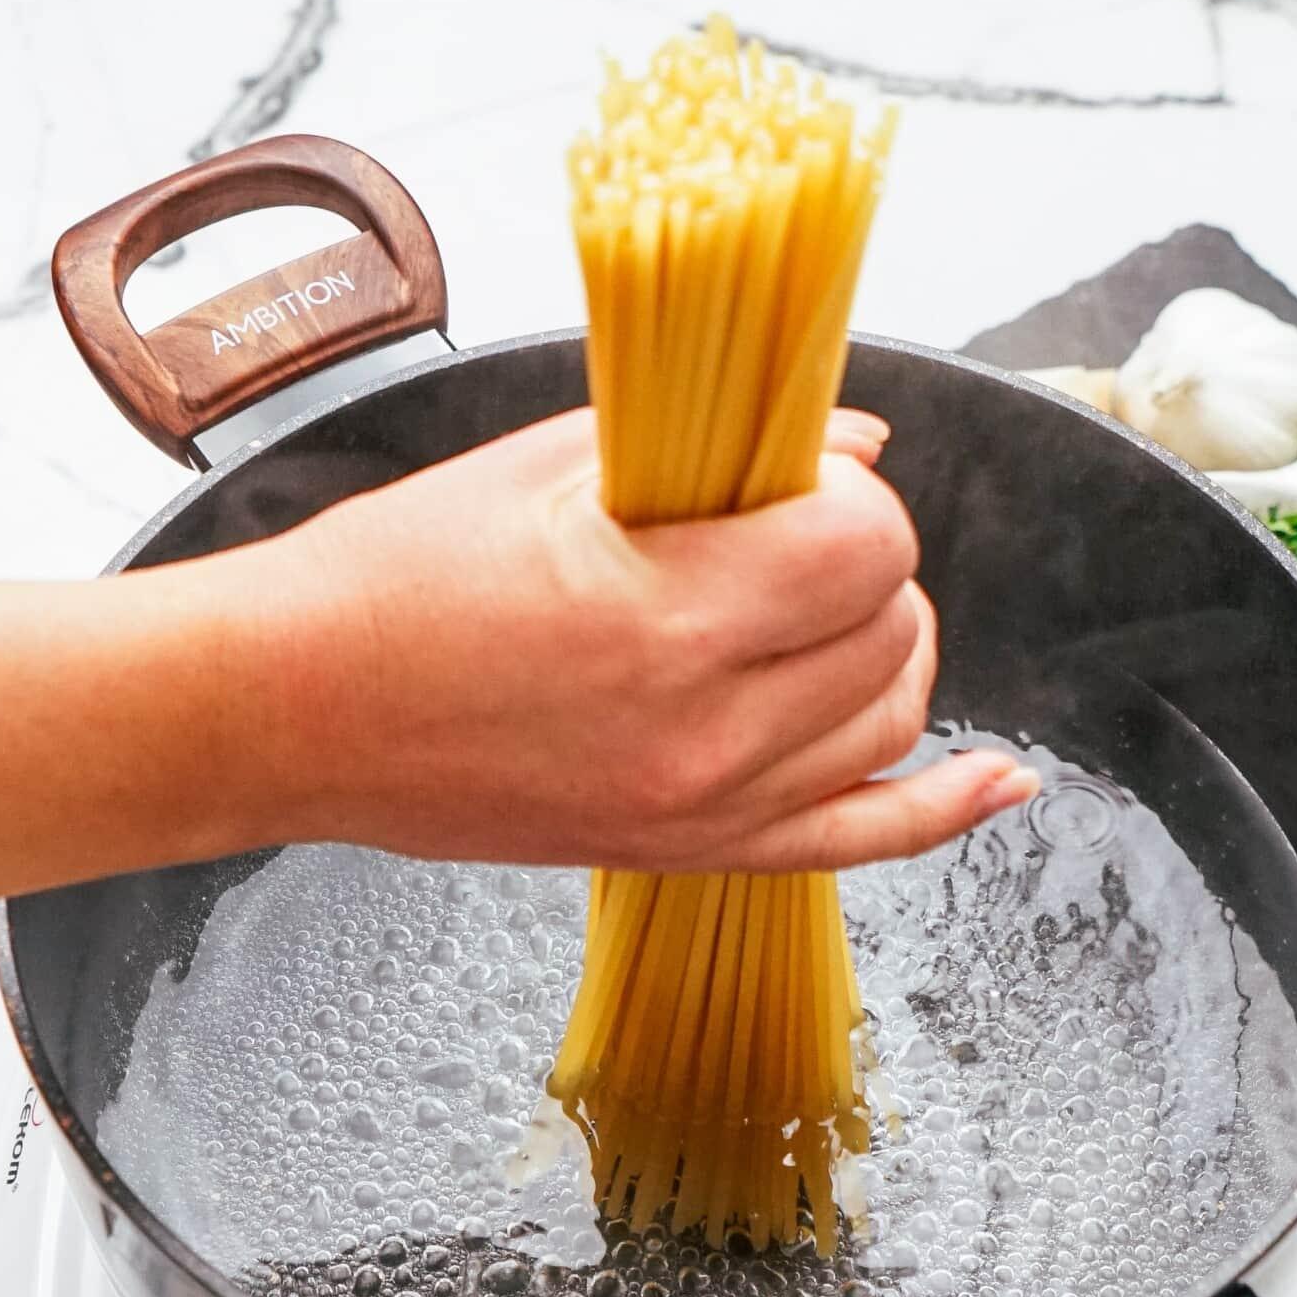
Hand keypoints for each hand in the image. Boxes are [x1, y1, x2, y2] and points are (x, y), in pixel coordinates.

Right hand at [259, 405, 1038, 870]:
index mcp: (666, 616)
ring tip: (822, 606)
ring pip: (894, 718)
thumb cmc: (393, 580)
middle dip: (863, 562)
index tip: (795, 482)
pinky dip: (945, 809)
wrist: (296, 712)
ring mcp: (705, 808)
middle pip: (894, 625)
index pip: (869, 542)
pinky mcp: (693, 854)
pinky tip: (1000, 783)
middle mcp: (704, 730)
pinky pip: (864, 842)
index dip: (849, 496)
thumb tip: (854, 443)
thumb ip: (718, 449)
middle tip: (789, 531)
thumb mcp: (550, 468)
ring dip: (885, 645)